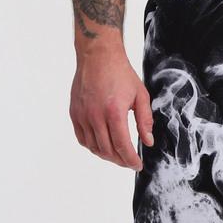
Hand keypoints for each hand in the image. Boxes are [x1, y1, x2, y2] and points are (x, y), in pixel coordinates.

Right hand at [69, 44, 153, 169]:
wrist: (98, 56)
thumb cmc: (120, 73)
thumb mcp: (140, 95)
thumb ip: (144, 120)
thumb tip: (148, 141)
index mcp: (114, 112)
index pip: (122, 146)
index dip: (130, 160)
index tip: (137, 165)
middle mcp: (95, 116)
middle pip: (107, 150)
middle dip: (120, 160)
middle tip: (129, 161)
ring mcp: (83, 115)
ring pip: (93, 147)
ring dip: (106, 155)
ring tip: (117, 155)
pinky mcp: (74, 113)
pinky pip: (82, 138)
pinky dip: (92, 146)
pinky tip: (101, 145)